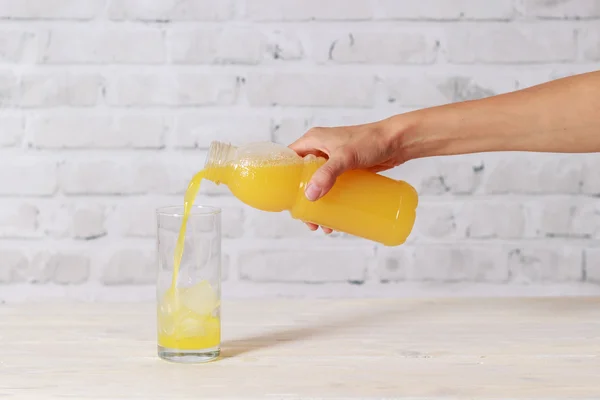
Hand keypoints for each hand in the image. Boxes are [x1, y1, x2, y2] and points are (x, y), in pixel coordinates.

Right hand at [289, 117, 410, 232]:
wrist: (398, 141)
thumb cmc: (371, 141)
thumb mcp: (345, 156)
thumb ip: (328, 174)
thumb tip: (311, 195)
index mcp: (313, 140)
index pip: (289, 159)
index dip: (285, 179)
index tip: (286, 200)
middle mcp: (320, 149)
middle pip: (303, 177)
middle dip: (304, 200)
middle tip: (308, 219)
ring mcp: (334, 160)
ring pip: (319, 185)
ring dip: (318, 204)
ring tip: (323, 224)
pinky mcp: (347, 169)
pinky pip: (333, 187)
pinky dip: (331, 201)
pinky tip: (335, 215)